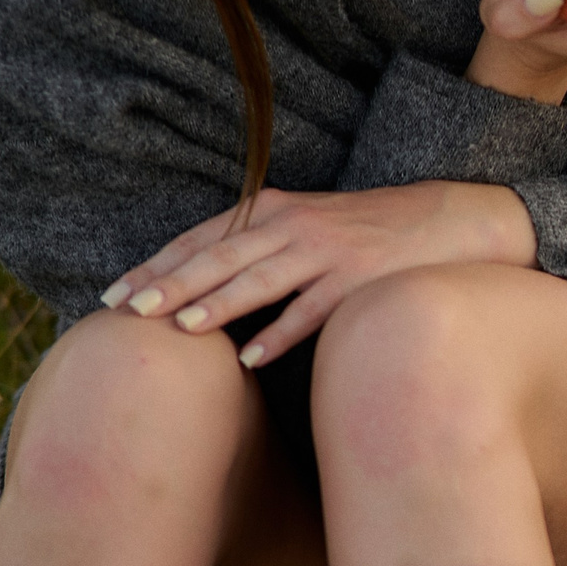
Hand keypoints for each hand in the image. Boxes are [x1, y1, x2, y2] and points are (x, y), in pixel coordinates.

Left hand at [98, 181, 537, 367]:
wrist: (452, 220)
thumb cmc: (371, 233)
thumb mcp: (308, 225)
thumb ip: (258, 246)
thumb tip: (198, 284)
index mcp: (274, 208)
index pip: (202, 238)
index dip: (156, 265)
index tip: (114, 294)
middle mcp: (295, 224)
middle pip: (220, 255)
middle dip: (169, 283)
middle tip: (126, 311)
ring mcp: (329, 251)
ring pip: (260, 277)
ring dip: (217, 303)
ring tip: (178, 329)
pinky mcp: (361, 280)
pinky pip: (312, 310)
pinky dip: (280, 333)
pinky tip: (251, 357)